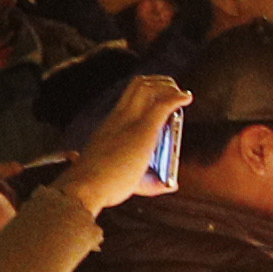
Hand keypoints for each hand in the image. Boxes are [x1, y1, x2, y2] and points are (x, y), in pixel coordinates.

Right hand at [61, 72, 189, 212]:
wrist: (85, 188)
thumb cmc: (102, 187)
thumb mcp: (128, 180)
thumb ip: (150, 182)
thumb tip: (171, 186)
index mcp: (111, 125)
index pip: (130, 98)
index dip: (149, 93)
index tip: (164, 100)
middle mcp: (119, 117)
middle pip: (139, 85)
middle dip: (162, 83)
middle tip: (176, 93)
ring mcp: (129, 121)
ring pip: (148, 87)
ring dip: (169, 87)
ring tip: (183, 96)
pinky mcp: (142, 130)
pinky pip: (162, 104)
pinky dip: (176, 97)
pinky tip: (186, 98)